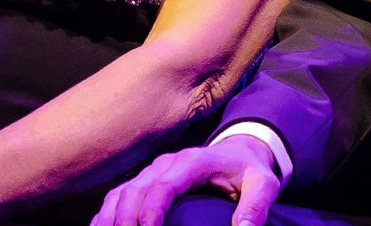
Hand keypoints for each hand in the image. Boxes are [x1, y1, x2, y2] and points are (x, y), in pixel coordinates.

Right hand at [95, 135, 281, 225]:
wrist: (239, 152)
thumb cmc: (249, 171)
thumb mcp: (264, 184)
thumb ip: (257, 204)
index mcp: (194, 161)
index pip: (166, 182)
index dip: (153, 207)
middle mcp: (168, 163)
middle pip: (137, 188)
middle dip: (126, 218)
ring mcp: (153, 171)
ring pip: (122, 191)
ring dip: (110, 217)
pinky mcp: (146, 180)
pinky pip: (118, 195)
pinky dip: (106, 214)